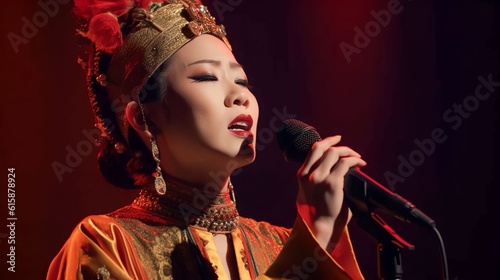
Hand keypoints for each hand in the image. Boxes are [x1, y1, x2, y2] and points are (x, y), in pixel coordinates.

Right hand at [296, 135, 365, 249]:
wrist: (318, 227)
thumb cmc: (317, 213)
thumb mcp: (308, 192)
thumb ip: (315, 179)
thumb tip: (333, 169)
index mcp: (302, 175)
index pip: (313, 150)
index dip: (326, 141)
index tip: (335, 139)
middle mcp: (309, 174)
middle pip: (323, 148)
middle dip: (339, 144)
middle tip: (349, 148)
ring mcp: (320, 177)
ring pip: (334, 153)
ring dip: (348, 152)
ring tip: (357, 158)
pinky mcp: (333, 183)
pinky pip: (345, 163)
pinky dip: (354, 161)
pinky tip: (360, 164)